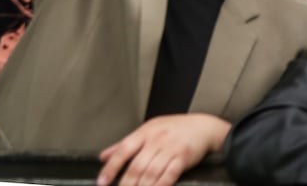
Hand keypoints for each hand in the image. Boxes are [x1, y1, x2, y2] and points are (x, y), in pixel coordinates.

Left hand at [97, 113, 228, 185]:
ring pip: (151, 172)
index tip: (102, 182)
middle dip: (126, 184)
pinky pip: (169, 174)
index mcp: (145, 132)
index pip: (124, 150)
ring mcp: (171, 148)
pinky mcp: (184, 157)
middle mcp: (157, 139)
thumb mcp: (149, 130)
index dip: (111, 168)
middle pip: (137, 166)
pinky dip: (160, 185)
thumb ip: (125, 144)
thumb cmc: (175, 128)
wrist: (204, 126)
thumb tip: (104, 156)